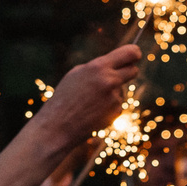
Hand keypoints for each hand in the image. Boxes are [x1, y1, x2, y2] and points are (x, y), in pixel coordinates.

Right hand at [0, 45, 141, 185]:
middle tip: (116, 75)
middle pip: (133, 68)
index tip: (133, 53)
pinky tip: (92, 114)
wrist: (53, 132)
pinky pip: (117, 106)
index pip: (129, 54)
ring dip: (114, 92)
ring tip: (92, 101)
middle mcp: (107, 82)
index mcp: (95, 70)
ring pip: (124, 89)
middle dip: (127, 70)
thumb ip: (95, 71)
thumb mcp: (73, 80)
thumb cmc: (58, 104)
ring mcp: (112, 100)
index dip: (133, 53)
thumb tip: (114, 64)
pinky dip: (109, 108)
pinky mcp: (112, 115)